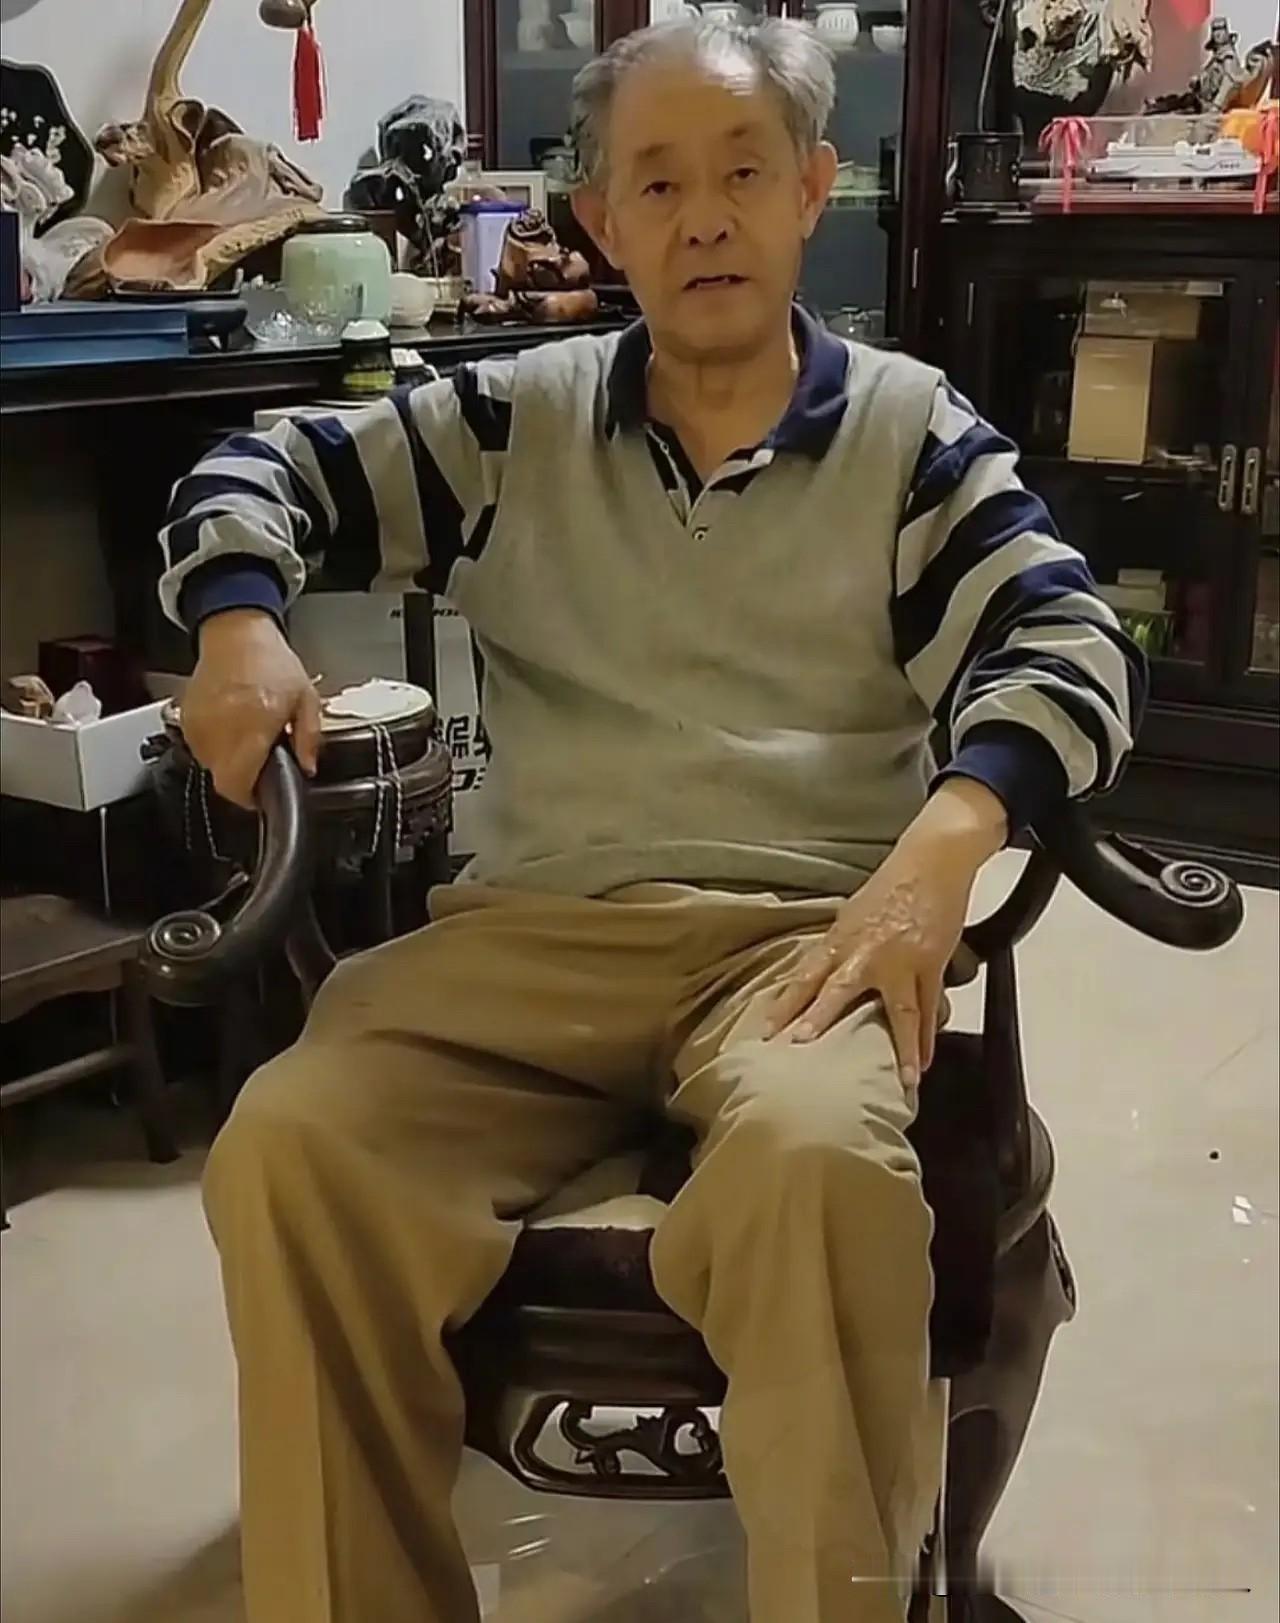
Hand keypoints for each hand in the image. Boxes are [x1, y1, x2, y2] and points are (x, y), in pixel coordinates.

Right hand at [181, 609, 320, 809]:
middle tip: (261, 762)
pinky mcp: (186, 717)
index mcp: (253, 725)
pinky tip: (231, 726)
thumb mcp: (306, 699)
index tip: (262, 794)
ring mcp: (200, 723)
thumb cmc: (271, 662)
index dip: (250, 797)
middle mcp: (221, 727)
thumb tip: (307, 768)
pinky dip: (215, 746)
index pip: (236, 784)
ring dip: (229, 762)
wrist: (237, 634)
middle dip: (243, 779)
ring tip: (247, 737)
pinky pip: (199, 748)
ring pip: (210, 766)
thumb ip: (309, 738)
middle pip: (223, 780)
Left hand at [762, 780, 1007, 1084]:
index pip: (805, 977)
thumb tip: (824, 977)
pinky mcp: (931, 964)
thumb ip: (839, 949)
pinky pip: (928, 1008)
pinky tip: (921, 1062)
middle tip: (800, 1049)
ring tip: (896, 1081)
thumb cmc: (890, 886)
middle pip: (836, 992)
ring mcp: (900, 961)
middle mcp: (865, 953)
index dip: (784, 1005)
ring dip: (897, 1048)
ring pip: (896, 1011)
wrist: (931, 863)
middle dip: (817, 1020)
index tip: (767, 1032)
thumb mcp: (852, 915)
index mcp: (840, 940)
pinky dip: (925, 1038)